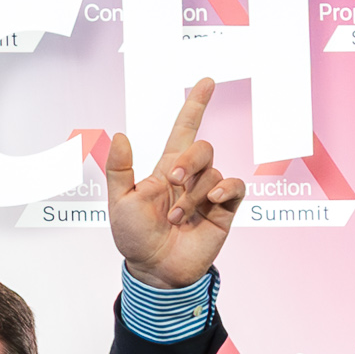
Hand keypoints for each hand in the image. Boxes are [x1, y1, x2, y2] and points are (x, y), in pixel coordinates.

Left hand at [102, 76, 242, 289]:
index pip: (183, 130)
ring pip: (213, 171)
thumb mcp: (120, 202)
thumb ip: (120, 170)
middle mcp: (190, 178)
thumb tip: (120, 135)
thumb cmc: (134, 237)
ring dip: (194, 192)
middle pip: (202, 148)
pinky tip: (211, 200)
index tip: (206, 82)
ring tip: (176, 217)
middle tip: (173, 181)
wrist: (154, 271)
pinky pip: (234, 187)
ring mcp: (208, 193)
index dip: (195, 106)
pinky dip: (224, 188)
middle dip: (189, 160)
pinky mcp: (224, 211)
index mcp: (166, 170)